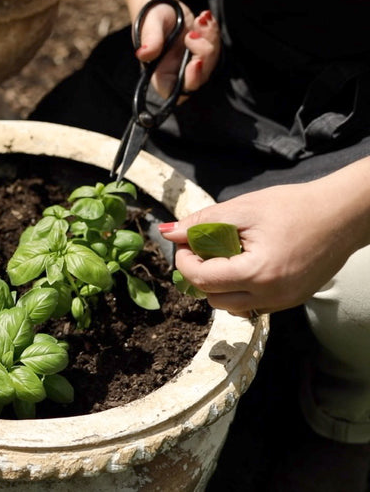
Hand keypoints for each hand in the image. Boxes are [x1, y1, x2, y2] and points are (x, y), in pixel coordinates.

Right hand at [134, 0, 219, 98]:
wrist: (163, 6)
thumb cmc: (151, 16)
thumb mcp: (149, 25)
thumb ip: (150, 40)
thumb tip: (143, 54)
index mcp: (159, 73)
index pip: (175, 91)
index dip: (189, 81)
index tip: (195, 61)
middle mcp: (176, 73)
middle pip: (199, 77)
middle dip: (204, 53)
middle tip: (192, 33)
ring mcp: (190, 64)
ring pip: (211, 61)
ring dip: (210, 38)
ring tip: (200, 19)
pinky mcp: (202, 54)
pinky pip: (216, 47)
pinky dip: (213, 31)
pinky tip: (204, 17)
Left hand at [158, 181, 363, 316]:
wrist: (343, 214)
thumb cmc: (295, 206)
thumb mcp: (243, 209)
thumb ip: (202, 222)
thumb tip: (168, 232)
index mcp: (257, 273)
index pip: (201, 279)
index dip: (184, 261)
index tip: (186, 242)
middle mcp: (271, 296)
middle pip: (213, 298)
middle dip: (199, 274)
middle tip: (202, 248)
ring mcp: (284, 302)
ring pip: (231, 306)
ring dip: (219, 285)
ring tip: (225, 255)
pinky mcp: (292, 300)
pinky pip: (252, 304)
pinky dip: (240, 289)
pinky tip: (245, 264)